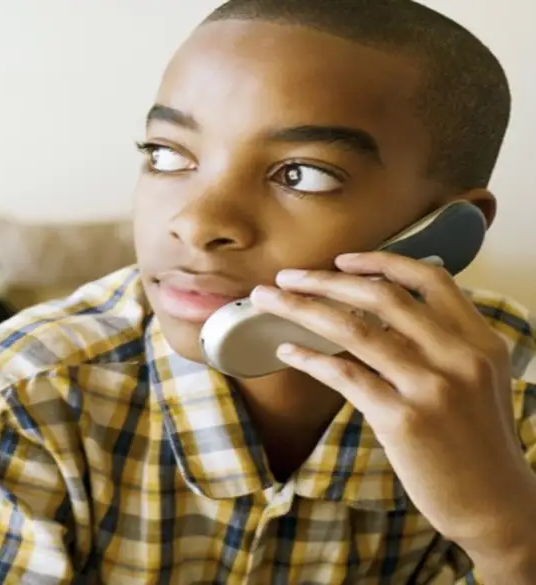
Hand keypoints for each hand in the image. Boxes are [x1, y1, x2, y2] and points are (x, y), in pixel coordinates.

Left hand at [249, 252, 534, 554]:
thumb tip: (386, 315)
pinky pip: (345, 375)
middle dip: (324, 280)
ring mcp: (431, 388)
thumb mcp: (478, 381)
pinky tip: (287, 352)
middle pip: (381, 297)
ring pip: (354, 330)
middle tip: (286, 277)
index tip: (341, 259)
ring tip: (267, 302)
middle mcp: (459, 357)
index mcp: (480, 341)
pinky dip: (310, 358)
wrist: (496, 506)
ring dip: (301, 309)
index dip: (381, 262)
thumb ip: (444, 344)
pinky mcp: (403, 420)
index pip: (430, 280)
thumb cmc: (478, 445)